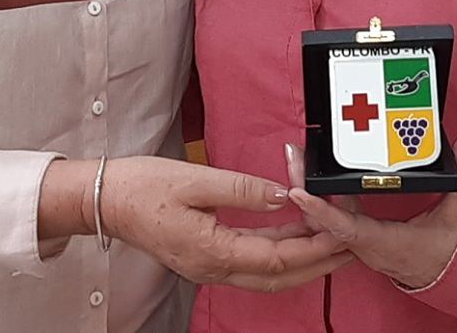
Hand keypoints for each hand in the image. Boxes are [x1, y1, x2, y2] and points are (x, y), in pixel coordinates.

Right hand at [96, 156, 353, 291]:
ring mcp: (209, 266)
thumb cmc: (142, 188)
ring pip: (267, 273)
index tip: (341, 232)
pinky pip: (251, 261)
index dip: (314, 247)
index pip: (278, 259)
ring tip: (332, 240)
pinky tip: (294, 233)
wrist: (105, 200)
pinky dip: (278, 250)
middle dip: (319, 263)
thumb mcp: (194, 180)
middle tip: (351, 245)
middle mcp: (213, 268)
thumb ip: (242, 189)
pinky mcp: (206, 256)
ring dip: (302, 260)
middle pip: (279, 277)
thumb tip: (281, 196)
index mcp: (212, 252)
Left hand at [288, 127, 456, 289]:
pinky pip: (328, 221)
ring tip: (296, 155)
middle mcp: (363, 245)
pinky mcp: (352, 236)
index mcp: (383, 242)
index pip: (346, 228)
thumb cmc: (446, 245)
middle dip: (305, 188)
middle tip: (293, 154)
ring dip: (307, 190)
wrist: (442, 272)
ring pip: (321, 221)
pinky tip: (307, 174)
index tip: (299, 192)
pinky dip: (316, 198)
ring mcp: (355, 242)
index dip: (322, 211)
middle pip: (323, 221)